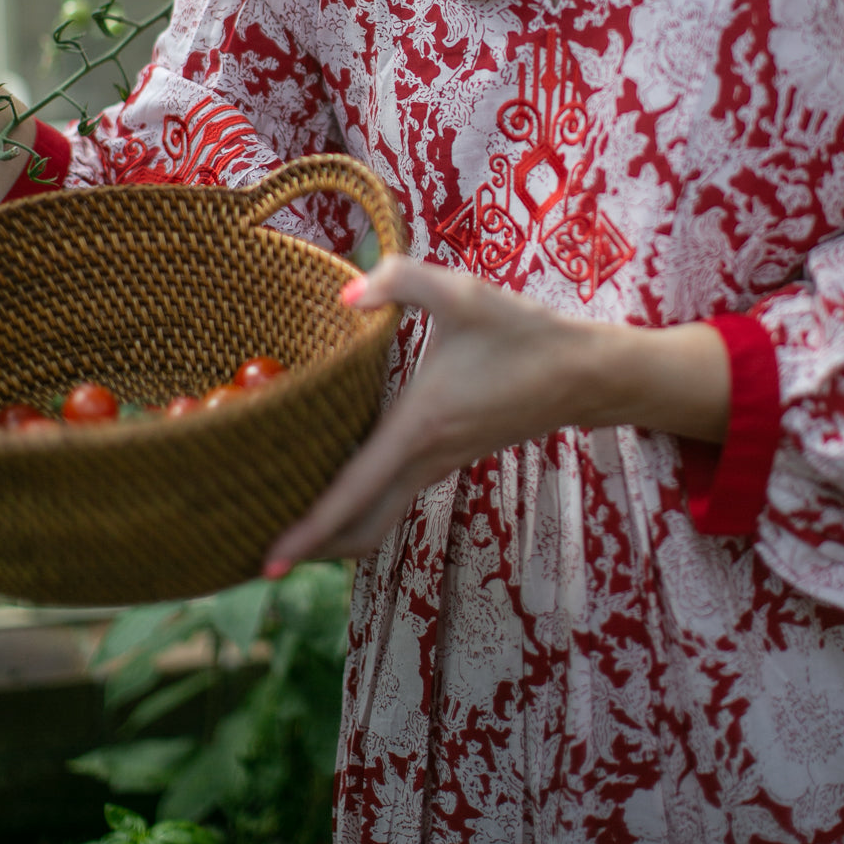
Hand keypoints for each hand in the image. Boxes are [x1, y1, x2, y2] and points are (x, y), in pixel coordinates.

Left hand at [262, 256, 729, 573]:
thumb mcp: (462, 293)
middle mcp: (427, 457)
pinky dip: (361, 505)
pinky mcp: (451, 456)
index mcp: (419, 428)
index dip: (308, 531)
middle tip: (258, 557)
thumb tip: (346, 295)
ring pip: (380, 515)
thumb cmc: (523, 333)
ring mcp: (441, 463)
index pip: (353, 493)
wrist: (584, 373)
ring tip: (286, 524)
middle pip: (360, 526)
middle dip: (312, 548)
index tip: (268, 563)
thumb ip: (401, 281)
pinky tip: (337, 479)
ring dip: (335, 529)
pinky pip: (396, 495)